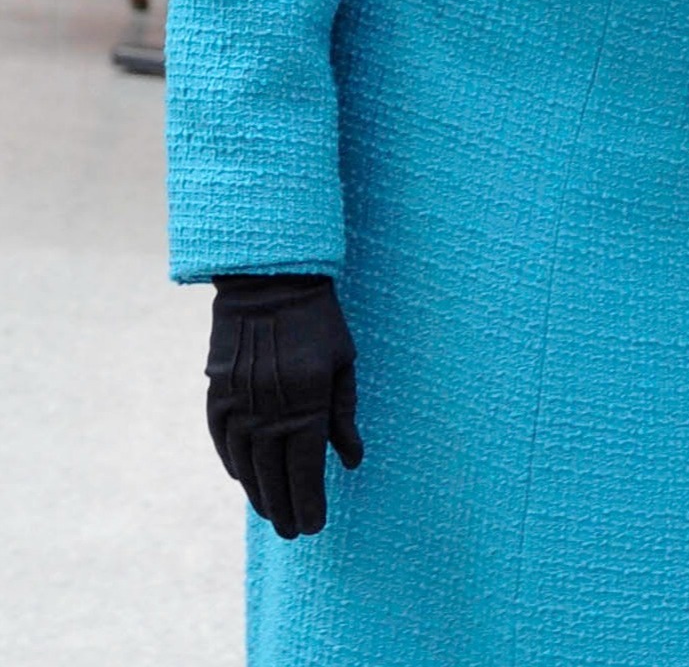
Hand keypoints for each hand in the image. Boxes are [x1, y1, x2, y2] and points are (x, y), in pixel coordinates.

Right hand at [206, 273, 362, 538]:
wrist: (269, 279)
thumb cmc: (318, 319)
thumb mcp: (342, 362)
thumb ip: (344, 415)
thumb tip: (351, 462)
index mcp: (306, 403)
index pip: (305, 469)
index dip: (309, 502)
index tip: (315, 527)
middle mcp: (268, 409)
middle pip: (274, 475)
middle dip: (286, 509)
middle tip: (294, 532)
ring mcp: (238, 401)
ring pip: (245, 464)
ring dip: (258, 493)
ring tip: (271, 514)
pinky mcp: (217, 390)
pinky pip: (221, 438)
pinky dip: (231, 462)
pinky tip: (242, 477)